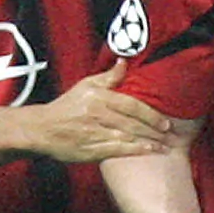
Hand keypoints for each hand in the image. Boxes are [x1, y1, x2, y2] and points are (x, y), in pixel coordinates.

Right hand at [29, 64, 174, 162]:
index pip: (131, 105)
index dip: (151, 114)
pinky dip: (134, 151)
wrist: (41, 128)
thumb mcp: (86, 86)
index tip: (166, 122)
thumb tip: (124, 61)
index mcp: (98, 98)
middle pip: (132, 123)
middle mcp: (96, 115)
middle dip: (154, 130)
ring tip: (166, 146)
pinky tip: (148, 151)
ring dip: (149, 142)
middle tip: (172, 135)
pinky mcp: (89, 149)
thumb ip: (108, 77)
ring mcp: (93, 133)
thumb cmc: (67, 106)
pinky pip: (116, 150)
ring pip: (127, 137)